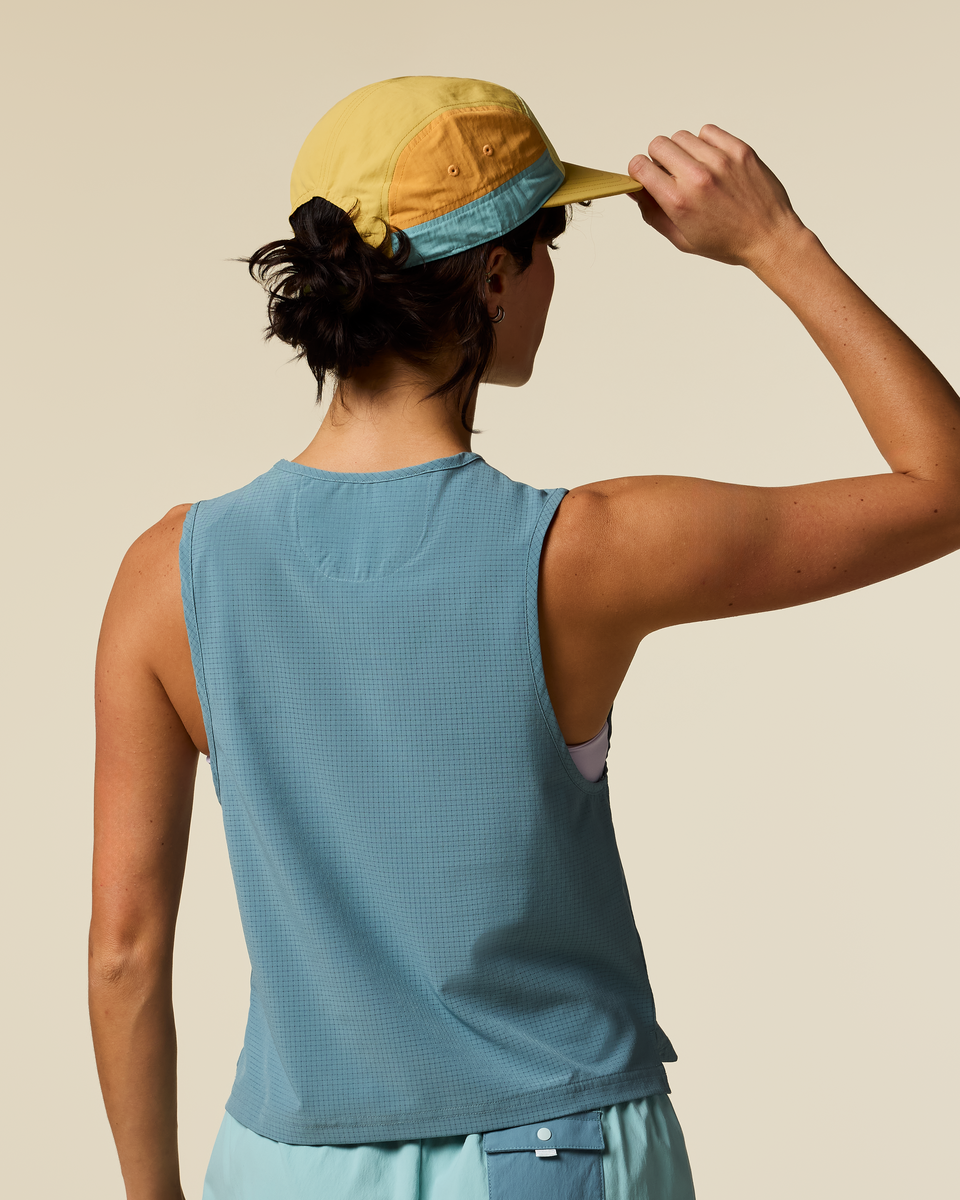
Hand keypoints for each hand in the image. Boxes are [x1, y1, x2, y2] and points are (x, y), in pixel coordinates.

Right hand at [626, 125, 805, 270]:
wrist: (768, 237)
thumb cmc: (725, 243)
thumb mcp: (681, 238)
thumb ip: (652, 212)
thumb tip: (634, 189)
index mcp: (678, 202)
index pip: (640, 166)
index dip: (638, 171)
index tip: (646, 177)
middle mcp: (697, 177)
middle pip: (658, 145)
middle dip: (659, 159)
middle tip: (672, 175)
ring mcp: (720, 160)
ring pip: (682, 136)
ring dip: (683, 151)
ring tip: (696, 170)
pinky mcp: (739, 150)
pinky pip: (708, 132)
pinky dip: (705, 144)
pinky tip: (713, 163)